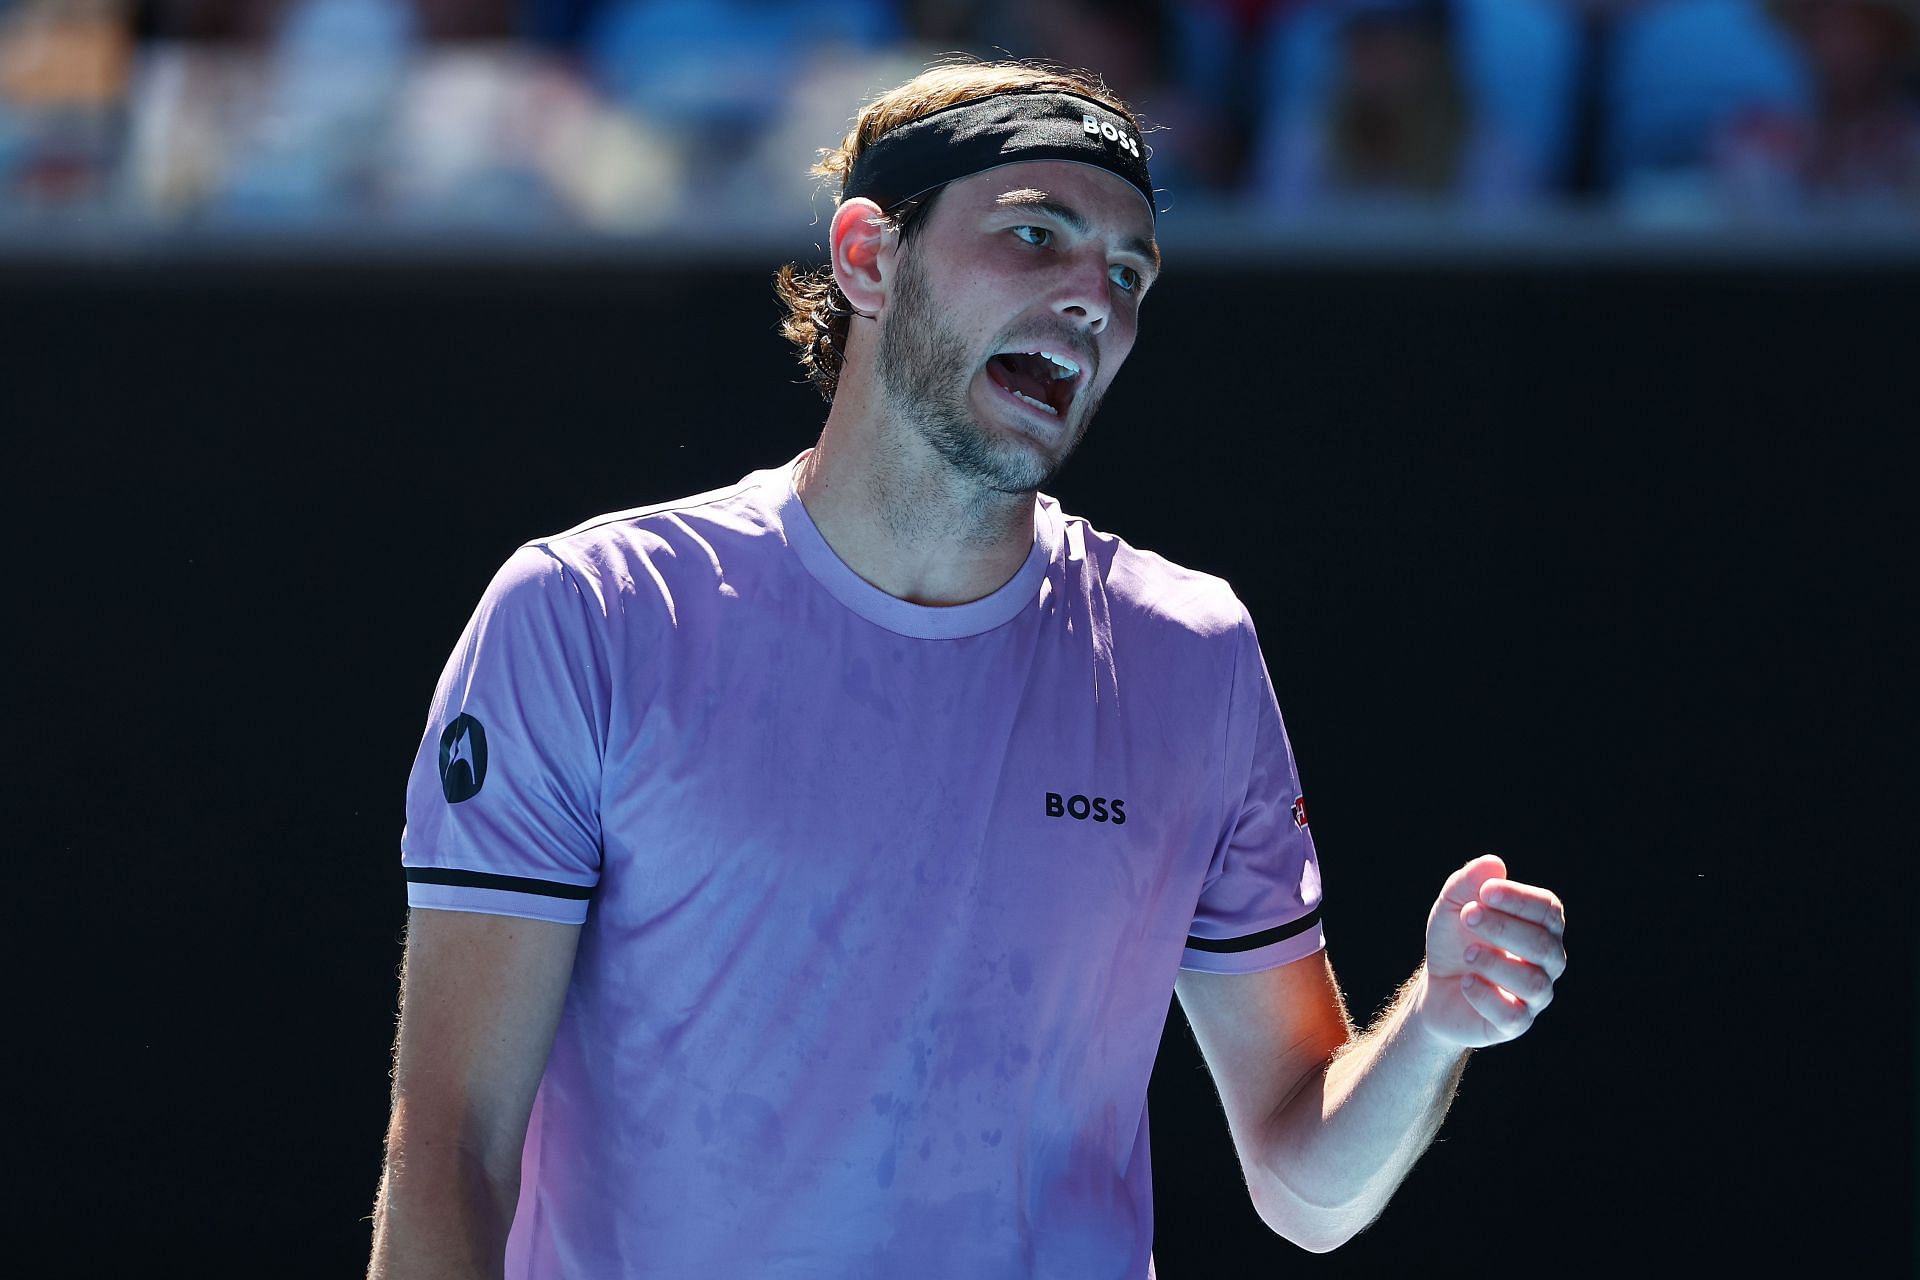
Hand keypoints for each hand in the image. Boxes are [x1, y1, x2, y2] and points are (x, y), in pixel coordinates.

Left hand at [1413, 854, 1565, 1049]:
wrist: (1436, 985)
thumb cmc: (1455, 939)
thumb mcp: (1453, 905)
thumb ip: (1468, 882)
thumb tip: (1494, 864)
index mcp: (1541, 927)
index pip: (1549, 910)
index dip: (1519, 898)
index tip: (1484, 891)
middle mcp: (1547, 962)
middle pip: (1544, 944)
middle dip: (1504, 927)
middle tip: (1468, 915)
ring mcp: (1535, 995)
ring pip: (1534, 982)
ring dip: (1496, 962)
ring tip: (1467, 952)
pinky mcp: (1516, 1023)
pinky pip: (1514, 1015)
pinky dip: (1487, 997)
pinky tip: (1465, 982)